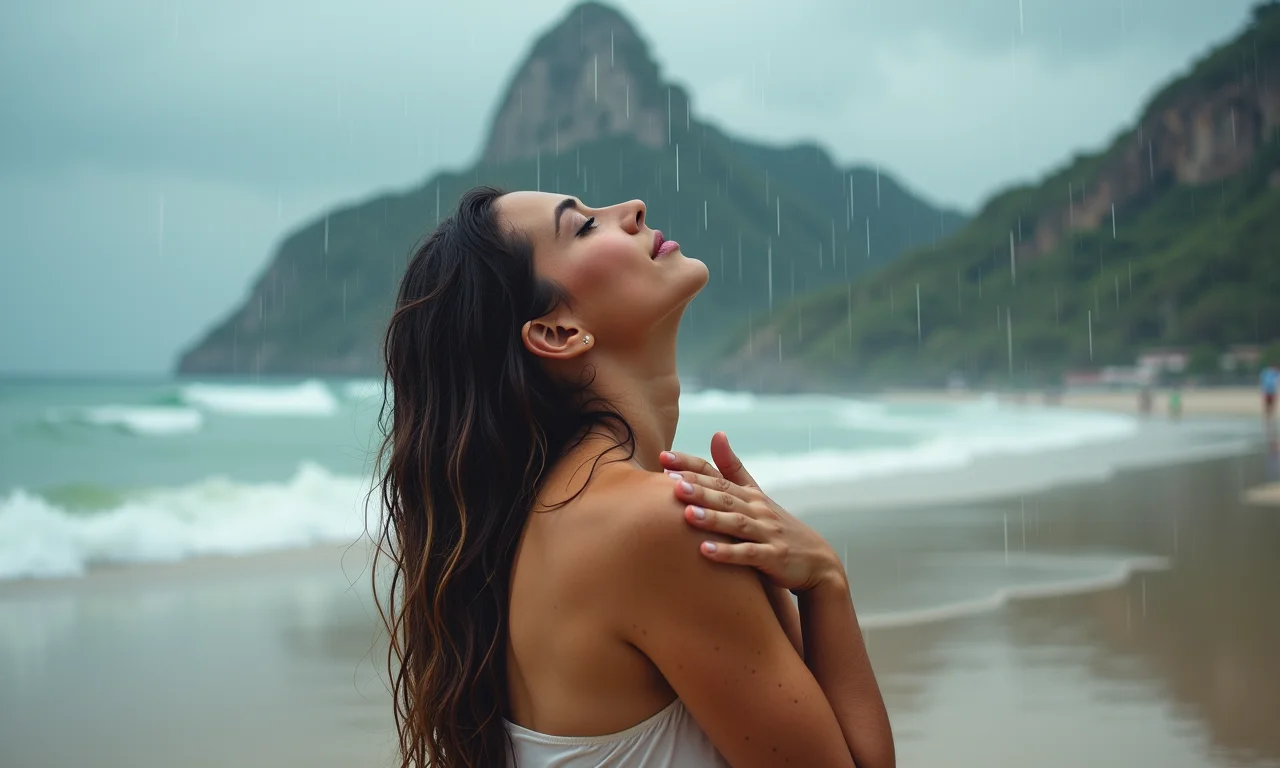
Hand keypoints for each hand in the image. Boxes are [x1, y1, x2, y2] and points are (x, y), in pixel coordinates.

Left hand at [661, 432, 842, 593]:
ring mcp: (766, 533)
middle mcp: (757, 510)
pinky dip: (728, 553)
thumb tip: (716, 433)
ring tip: (687, 514)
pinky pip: (749, 554)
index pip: (717, 474)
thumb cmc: (776, 527)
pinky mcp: (773, 557)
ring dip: (713, 518)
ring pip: (737, 523)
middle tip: (672, 483)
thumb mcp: (756, 495)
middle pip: (725, 496)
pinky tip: (705, 551)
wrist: (816, 561)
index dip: (691, 465)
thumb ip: (733, 468)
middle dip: (699, 489)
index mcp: (749, 495)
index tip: (663, 457)